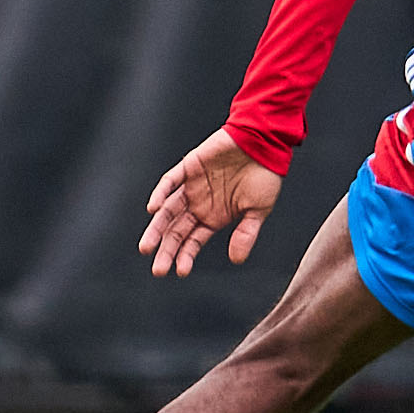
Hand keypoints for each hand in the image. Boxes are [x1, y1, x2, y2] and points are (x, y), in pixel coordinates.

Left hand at [142, 130, 284, 275]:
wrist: (265, 141)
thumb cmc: (265, 175)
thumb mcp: (258, 210)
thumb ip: (246, 234)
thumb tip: (236, 259)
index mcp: (214, 217)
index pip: (193, 241)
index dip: (185, 256)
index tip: (180, 271)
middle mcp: (199, 204)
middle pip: (176, 230)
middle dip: (166, 250)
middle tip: (158, 270)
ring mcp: (192, 186)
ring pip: (167, 211)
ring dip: (157, 228)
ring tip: (147, 247)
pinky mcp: (189, 166)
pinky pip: (170, 181)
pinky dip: (160, 193)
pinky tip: (153, 208)